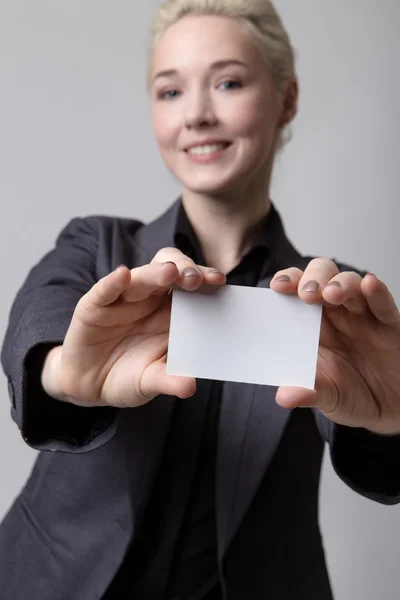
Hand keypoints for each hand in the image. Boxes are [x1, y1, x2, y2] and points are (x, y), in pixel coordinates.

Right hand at [44, 249, 225, 407]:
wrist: (90, 385)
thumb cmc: (128, 376)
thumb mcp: (150, 382)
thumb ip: (169, 380)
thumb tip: (190, 386)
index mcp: (170, 312)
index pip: (190, 287)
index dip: (204, 280)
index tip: (220, 282)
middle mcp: (148, 299)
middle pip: (169, 272)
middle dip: (185, 270)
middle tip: (197, 280)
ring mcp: (121, 300)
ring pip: (140, 277)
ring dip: (156, 272)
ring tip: (171, 271)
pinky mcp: (94, 306)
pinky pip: (104, 290)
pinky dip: (113, 282)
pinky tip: (123, 275)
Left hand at [270, 258, 399, 434]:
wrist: (388, 411)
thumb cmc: (351, 395)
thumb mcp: (326, 397)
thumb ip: (308, 393)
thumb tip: (284, 398)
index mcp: (312, 325)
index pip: (295, 292)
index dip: (288, 282)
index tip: (278, 286)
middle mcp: (336, 314)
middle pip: (322, 278)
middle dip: (312, 278)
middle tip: (306, 293)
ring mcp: (363, 316)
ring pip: (351, 284)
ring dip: (340, 283)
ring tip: (331, 294)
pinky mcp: (389, 323)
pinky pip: (382, 302)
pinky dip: (376, 291)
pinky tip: (369, 284)